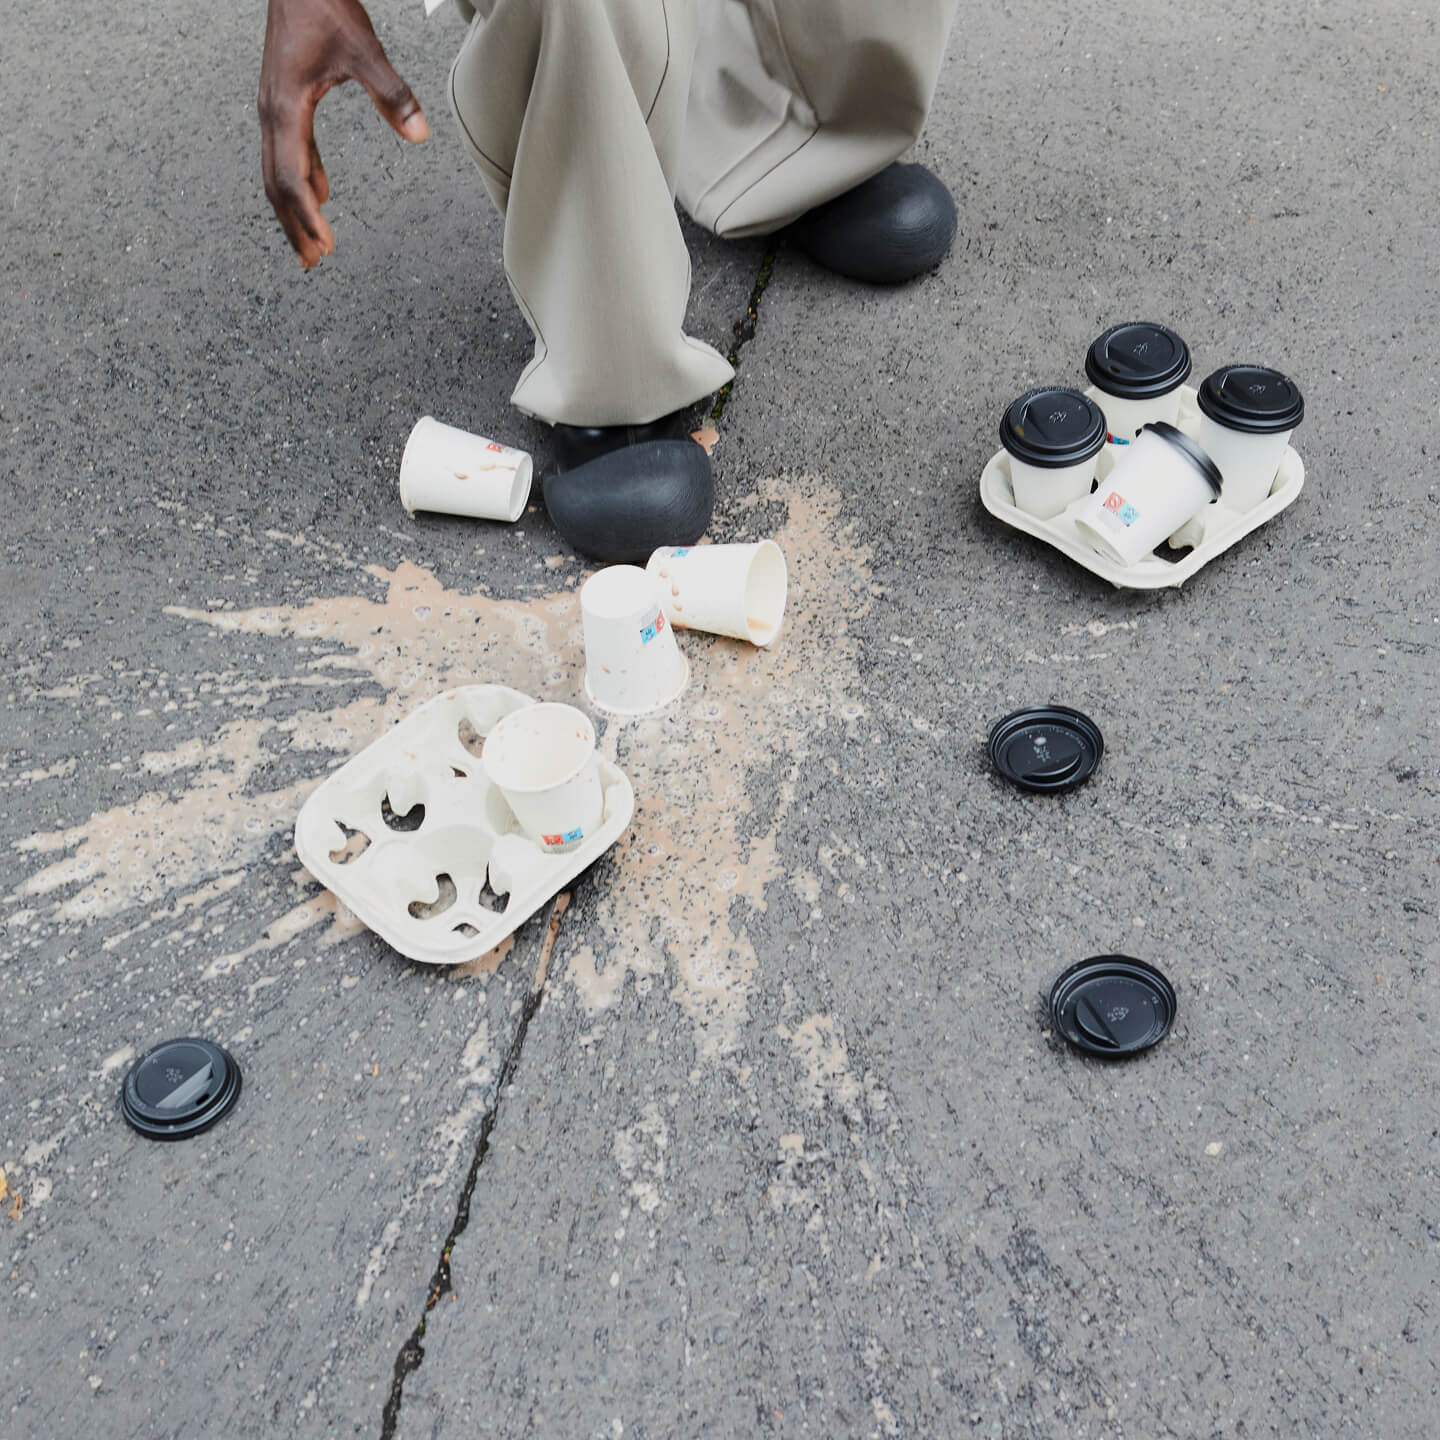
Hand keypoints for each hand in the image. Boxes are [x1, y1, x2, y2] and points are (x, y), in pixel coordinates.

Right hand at [259, 0, 428, 267]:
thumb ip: (391, 91)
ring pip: (279, 171)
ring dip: (295, 209)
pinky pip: (289, 151)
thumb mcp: (362, 46)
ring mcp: (275, 107)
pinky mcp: (285, 101)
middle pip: (276, 184)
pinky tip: (323, 194)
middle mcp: (272, 111)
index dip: (306, 215)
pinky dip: (305, 179)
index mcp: (285, 106)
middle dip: (294, 225)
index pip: (290, 176)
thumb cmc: (321, 2)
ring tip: (312, 245)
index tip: (325, 244)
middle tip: (312, 262)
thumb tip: (420, 132)